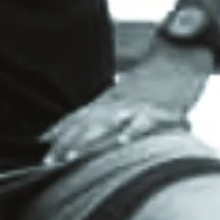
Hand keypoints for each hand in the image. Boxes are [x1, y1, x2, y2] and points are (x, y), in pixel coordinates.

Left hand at [41, 60, 201, 164]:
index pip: (76, 117)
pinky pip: (144, 121)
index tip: (40, 148)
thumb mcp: (123, 96)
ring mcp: (134, 106)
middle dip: (64, 144)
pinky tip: (122, 143)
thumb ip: (104, 112)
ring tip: (71, 157)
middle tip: (47, 162)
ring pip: (106, 123)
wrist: (179, 57)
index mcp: (106, 102)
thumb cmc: (152, 84)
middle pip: (84, 125)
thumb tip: (82, 128)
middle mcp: (115, 104)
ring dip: (87, 140)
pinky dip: (132, 131)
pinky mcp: (159, 109)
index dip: (58, 133)